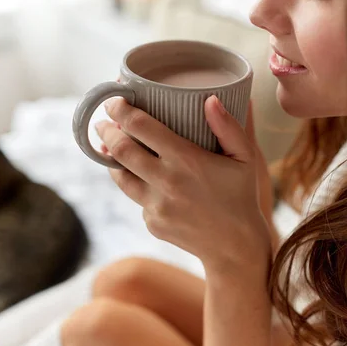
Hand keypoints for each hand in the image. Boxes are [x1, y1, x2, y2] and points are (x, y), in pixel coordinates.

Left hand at [96, 96, 271, 269]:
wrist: (235, 246)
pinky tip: (143, 178)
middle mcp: (165, 182)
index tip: (113, 100)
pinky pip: (137, 198)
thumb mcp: (245, 158)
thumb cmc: (241, 196)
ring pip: (119, 176)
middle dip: (105, 131)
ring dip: (110, 158)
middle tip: (102, 121)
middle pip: (120, 150)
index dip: (120, 109)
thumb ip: (228, 126)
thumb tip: (210, 99)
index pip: (140, 126)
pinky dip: (137, 184)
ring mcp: (155, 206)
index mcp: (186, 160)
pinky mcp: (151, 223)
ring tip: (108, 146)